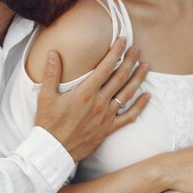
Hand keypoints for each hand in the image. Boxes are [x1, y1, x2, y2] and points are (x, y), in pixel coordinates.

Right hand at [36, 37, 148, 161]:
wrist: (53, 152)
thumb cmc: (48, 124)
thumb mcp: (45, 97)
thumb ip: (51, 74)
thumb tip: (52, 53)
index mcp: (85, 93)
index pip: (105, 67)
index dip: (116, 52)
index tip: (123, 40)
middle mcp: (99, 103)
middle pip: (120, 77)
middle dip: (130, 60)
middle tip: (137, 48)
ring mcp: (106, 116)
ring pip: (127, 94)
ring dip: (138, 78)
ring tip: (146, 65)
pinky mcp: (109, 129)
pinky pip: (129, 116)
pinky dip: (140, 106)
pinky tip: (147, 96)